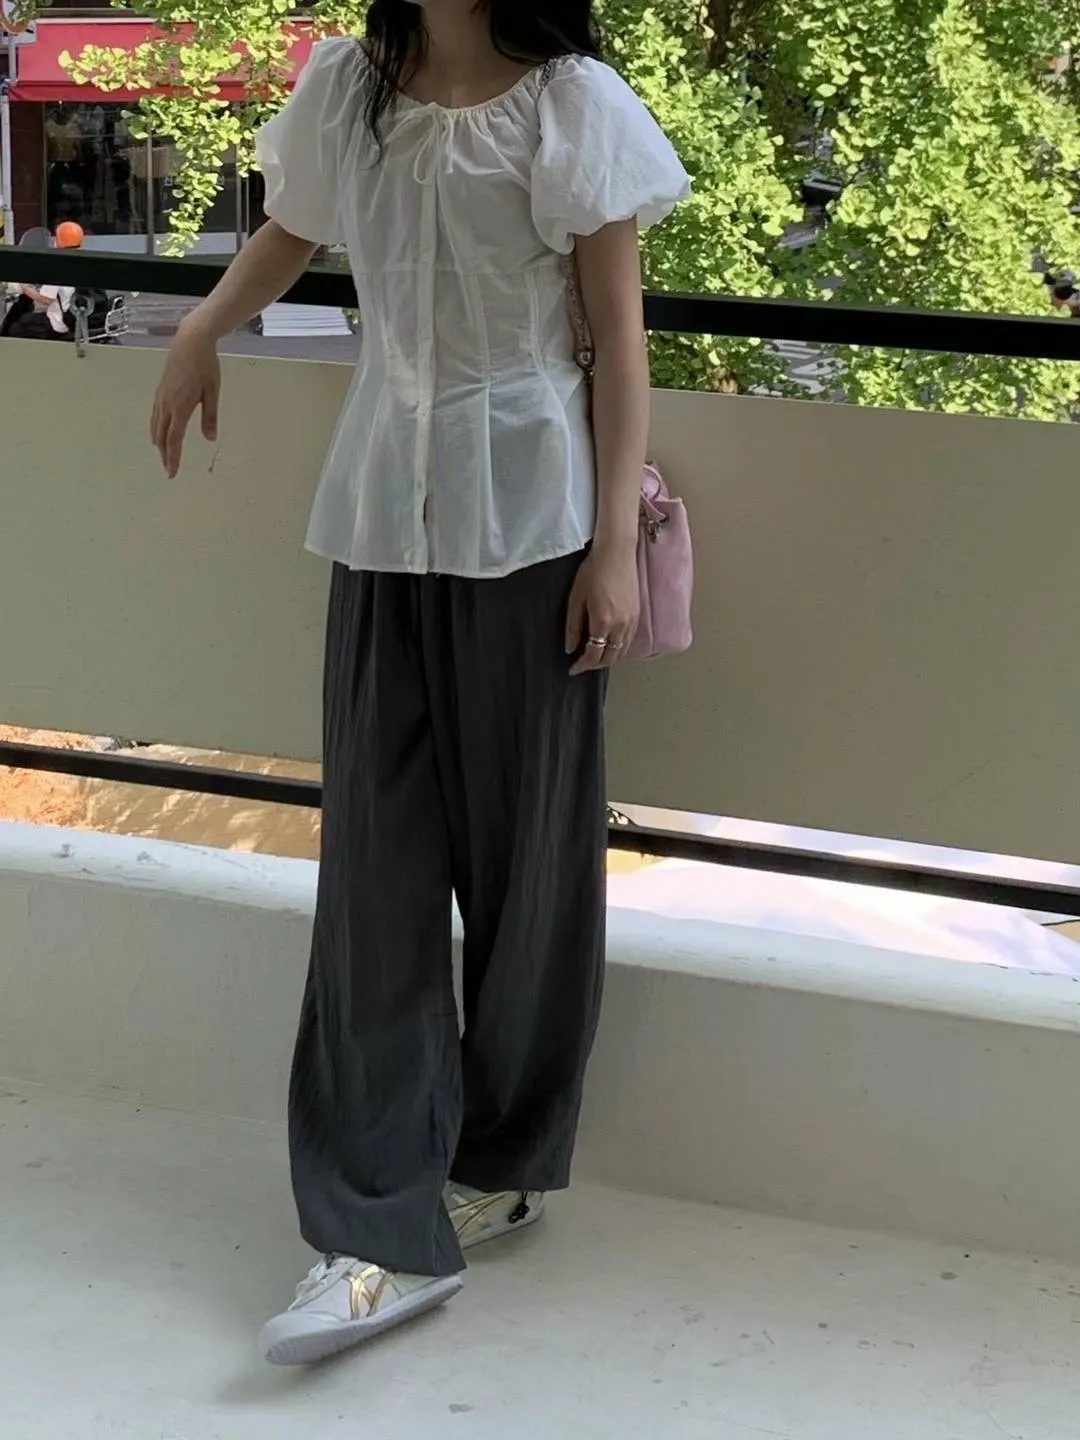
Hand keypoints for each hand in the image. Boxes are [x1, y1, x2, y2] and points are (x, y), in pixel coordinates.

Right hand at [150, 318, 220, 477]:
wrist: (191, 340)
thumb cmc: (205, 365)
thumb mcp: (213, 392)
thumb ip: (210, 416)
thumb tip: (210, 438)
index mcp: (180, 407)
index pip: (174, 440)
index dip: (172, 458)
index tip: (172, 473)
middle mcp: (167, 404)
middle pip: (162, 436)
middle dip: (165, 454)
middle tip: (169, 470)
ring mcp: (161, 396)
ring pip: (156, 426)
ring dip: (159, 443)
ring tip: (163, 455)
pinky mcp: (160, 389)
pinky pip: (155, 415)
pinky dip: (156, 428)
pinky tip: (159, 431)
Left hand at [566, 543, 639, 674]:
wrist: (616, 552)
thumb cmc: (593, 571)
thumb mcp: (575, 598)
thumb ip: (573, 626)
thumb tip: (571, 648)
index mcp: (603, 622)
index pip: (593, 655)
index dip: (582, 666)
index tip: (572, 669)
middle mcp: (621, 626)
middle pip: (610, 658)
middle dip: (595, 665)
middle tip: (582, 665)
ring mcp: (632, 621)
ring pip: (621, 651)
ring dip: (608, 658)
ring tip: (595, 656)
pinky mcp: (638, 615)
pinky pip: (629, 641)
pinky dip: (618, 648)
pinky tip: (609, 644)